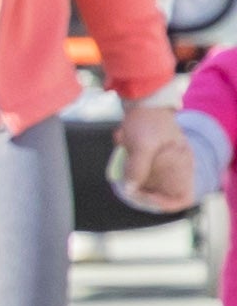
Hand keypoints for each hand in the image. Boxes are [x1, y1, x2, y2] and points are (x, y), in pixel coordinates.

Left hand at [111, 95, 203, 215]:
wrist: (141, 102)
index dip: (163, 202)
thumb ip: (137, 168)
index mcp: (182, 164)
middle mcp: (176, 167)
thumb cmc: (147, 121)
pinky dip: (128, 172)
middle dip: (142, 193)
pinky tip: (123, 154)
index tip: (143, 194)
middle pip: (161, 194)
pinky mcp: (151, 161)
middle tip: (126, 184)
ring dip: (133, 182)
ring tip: (124, 164)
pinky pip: (139, 175)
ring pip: (148, 186)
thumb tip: (130, 190)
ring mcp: (163, 165)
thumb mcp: (142, 145)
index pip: (182, 198)